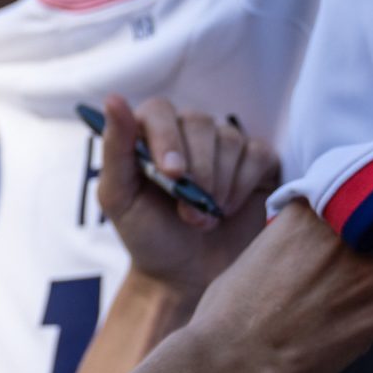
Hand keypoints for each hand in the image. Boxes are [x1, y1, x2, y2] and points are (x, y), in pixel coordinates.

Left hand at [95, 94, 276, 298]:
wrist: (185, 274)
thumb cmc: (147, 235)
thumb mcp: (119, 198)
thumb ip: (115, 150)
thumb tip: (114, 98)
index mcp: (150, 135)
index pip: (160, 111)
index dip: (167, 139)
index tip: (172, 174)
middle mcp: (188, 132)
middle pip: (199, 123)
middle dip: (195, 173)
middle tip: (186, 213)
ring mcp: (224, 145)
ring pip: (230, 140)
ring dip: (217, 185)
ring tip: (203, 218)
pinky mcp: (256, 162)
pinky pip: (258, 154)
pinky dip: (242, 185)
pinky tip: (228, 209)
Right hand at [193, 200, 372, 372]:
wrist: (235, 366)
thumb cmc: (228, 318)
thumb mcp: (248, 260)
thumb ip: (287, 247)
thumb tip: (303, 255)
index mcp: (304, 217)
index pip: (328, 210)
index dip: (320, 235)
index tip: (311, 252)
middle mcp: (342, 237)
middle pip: (354, 243)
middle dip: (339, 264)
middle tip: (311, 292)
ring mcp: (366, 274)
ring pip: (368, 278)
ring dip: (351, 293)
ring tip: (316, 320)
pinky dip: (358, 324)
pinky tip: (328, 338)